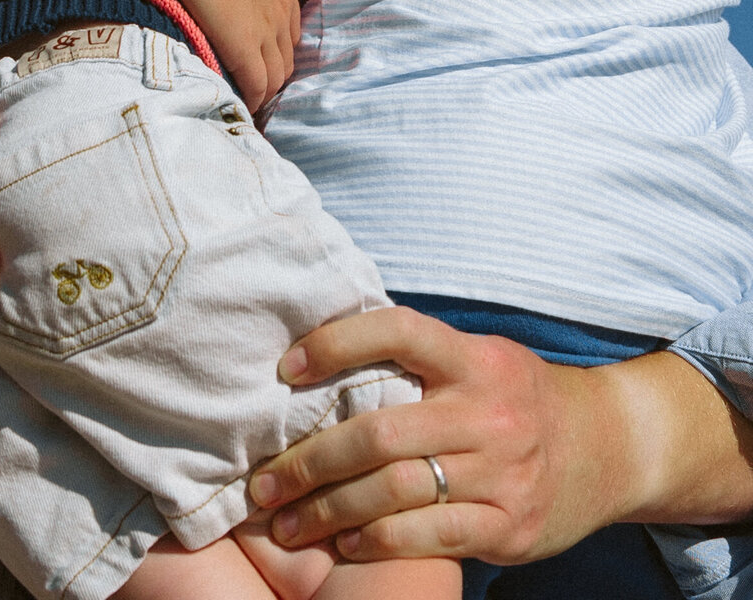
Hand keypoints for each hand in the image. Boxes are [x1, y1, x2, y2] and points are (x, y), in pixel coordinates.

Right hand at [159, 0, 298, 109]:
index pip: (291, 29)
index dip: (277, 46)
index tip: (260, 55)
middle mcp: (281, 10)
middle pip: (287, 56)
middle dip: (275, 73)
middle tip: (254, 85)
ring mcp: (266, 30)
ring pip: (276, 75)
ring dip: (264, 90)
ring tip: (248, 102)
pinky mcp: (244, 45)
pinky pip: (256, 84)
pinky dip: (252, 98)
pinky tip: (242, 106)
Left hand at [246, 308, 752, 565]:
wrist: (611, 448)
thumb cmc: (519, 396)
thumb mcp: (480, 357)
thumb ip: (420, 356)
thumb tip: (327, 339)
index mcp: (474, 359)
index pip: (398, 331)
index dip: (336, 342)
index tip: (285, 367)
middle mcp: (487, 412)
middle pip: (379, 433)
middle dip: (310, 459)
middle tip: (263, 479)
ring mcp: (501, 472)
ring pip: (396, 491)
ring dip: (329, 510)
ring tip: (284, 520)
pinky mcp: (509, 525)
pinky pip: (431, 535)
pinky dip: (379, 540)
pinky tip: (345, 543)